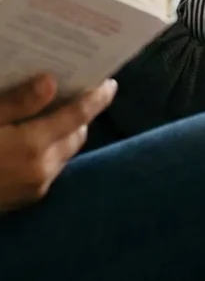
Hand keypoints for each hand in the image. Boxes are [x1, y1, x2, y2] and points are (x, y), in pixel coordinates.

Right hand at [0, 74, 116, 213]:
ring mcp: (35, 188)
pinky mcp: (25, 199)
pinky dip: (50, 149)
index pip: (79, 115)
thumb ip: (18, 102)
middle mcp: (42, 170)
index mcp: (34, 146)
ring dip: (65, 132)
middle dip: (80, 113)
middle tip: (76, 89)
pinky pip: (50, 167)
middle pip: (77, 134)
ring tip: (53, 109)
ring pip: (65, 152)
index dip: (98, 96)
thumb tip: (51, 81)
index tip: (111, 81)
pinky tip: (33, 135)